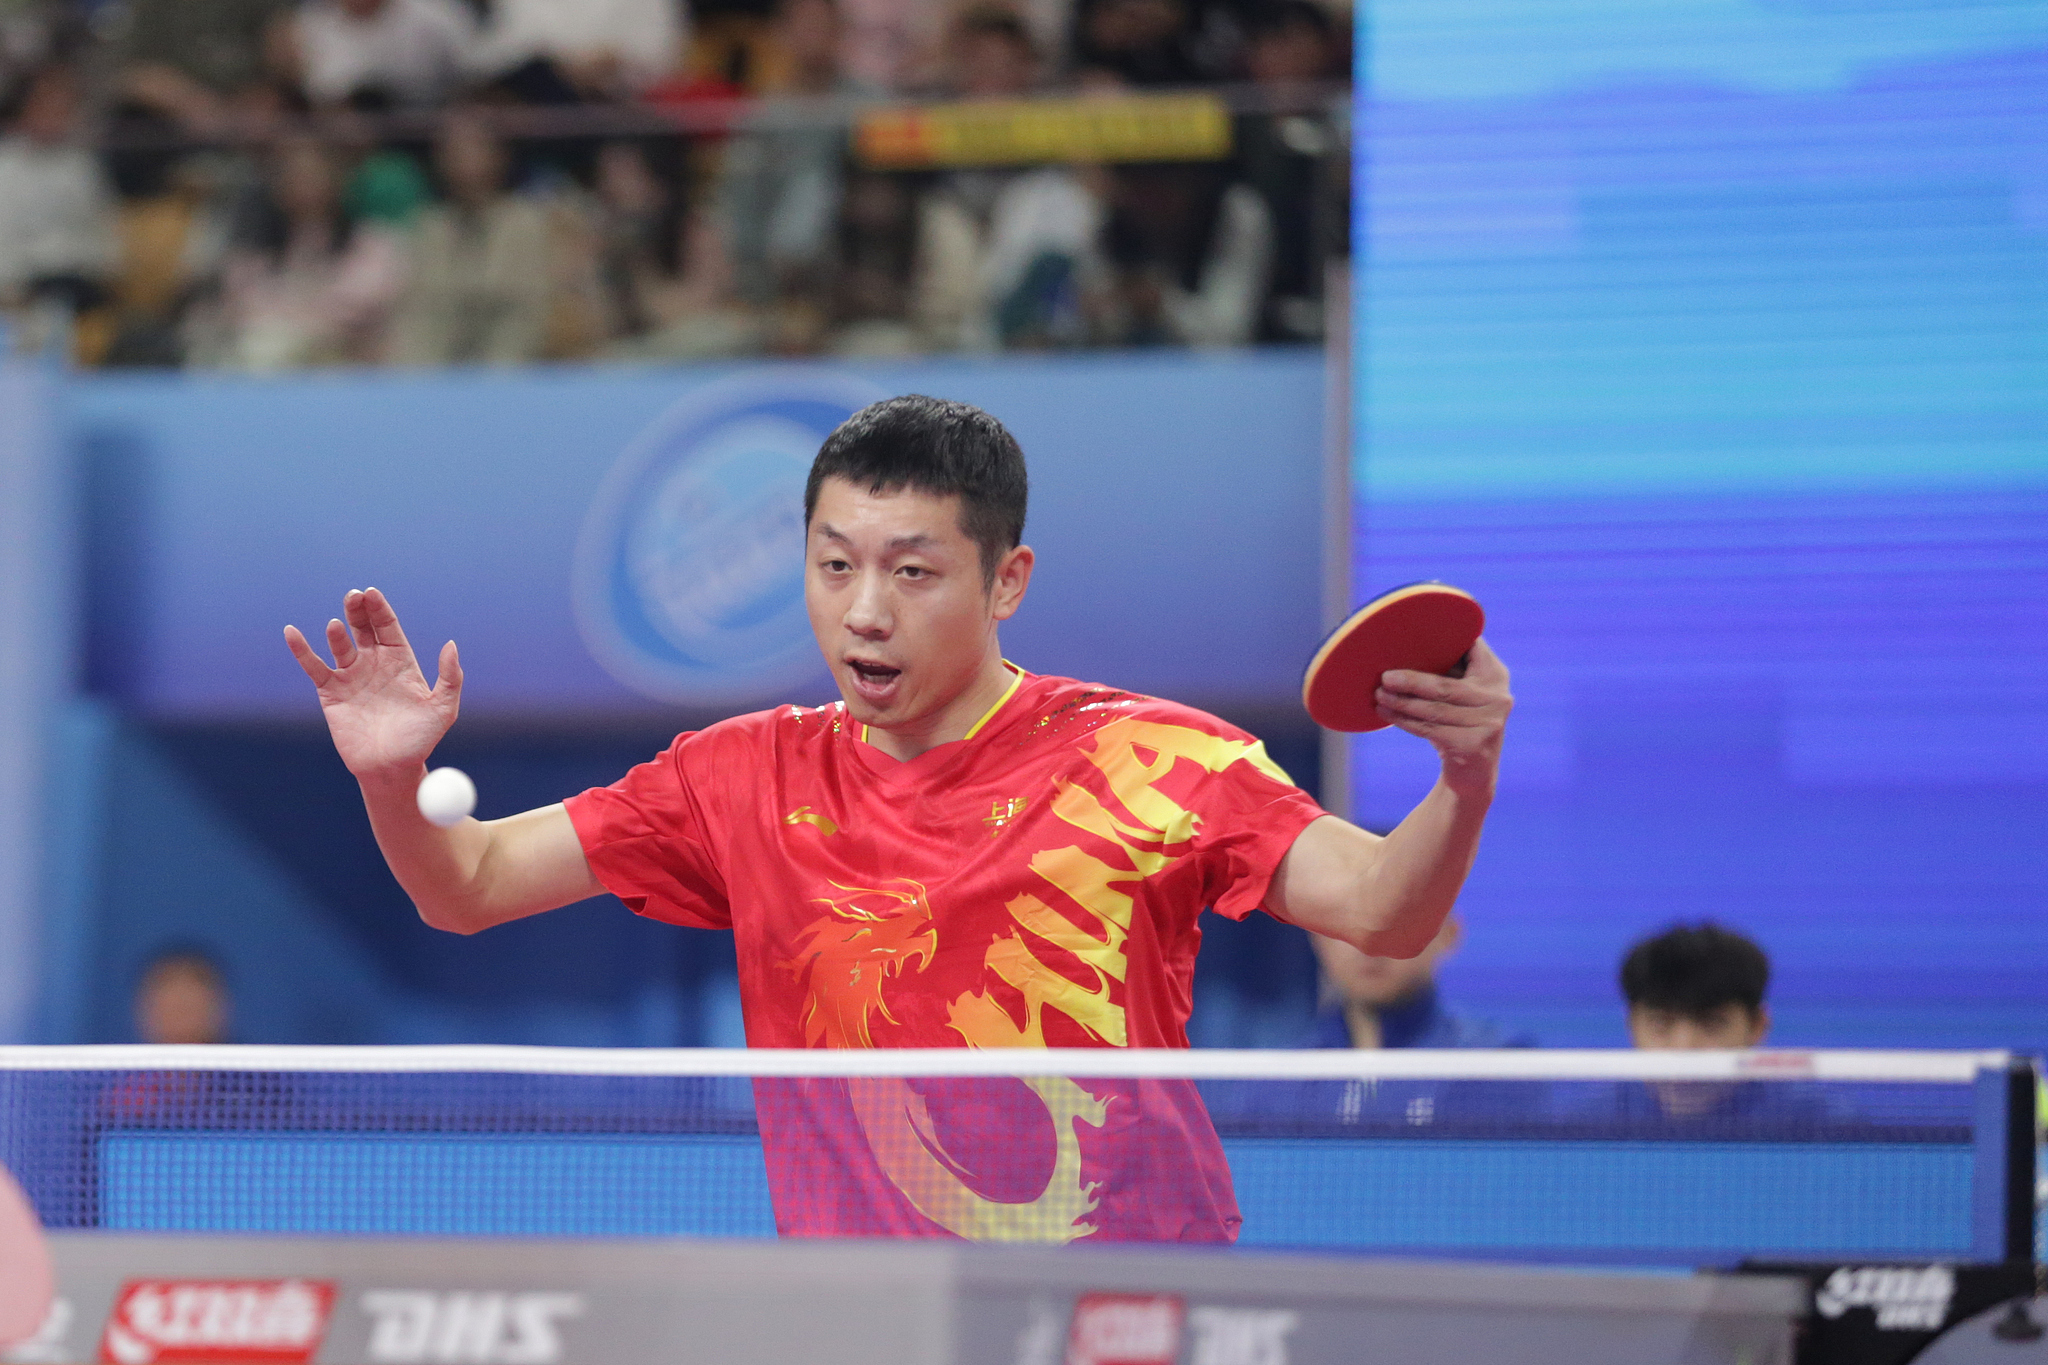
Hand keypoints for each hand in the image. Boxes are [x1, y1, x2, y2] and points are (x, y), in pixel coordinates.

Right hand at [284, 588, 461, 779]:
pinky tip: (291, 632)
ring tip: (336, 624)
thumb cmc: (420, 740)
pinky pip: (314, 666)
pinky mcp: (331, 692)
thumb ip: (450, 677)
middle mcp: (374, 664)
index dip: (380, 609)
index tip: (372, 593)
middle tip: (354, 595)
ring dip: (337, 631)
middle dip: (358, 610)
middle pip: (364, 628)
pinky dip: (301, 649)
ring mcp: (351, 676)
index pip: (388, 627)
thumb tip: (451, 644)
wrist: (391, 768)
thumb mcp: (443, 709)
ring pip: (340, 644)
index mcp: (401, 662)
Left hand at [1375, 637, 1511, 798]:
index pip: (1470, 647)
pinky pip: (1429, 730)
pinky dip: (1404, 721)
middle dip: (1411, 681)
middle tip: (1384, 677)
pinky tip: (1386, 713)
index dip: (1444, 640)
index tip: (1410, 636)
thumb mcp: (1462, 690)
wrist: (1474, 772)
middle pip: (1445, 686)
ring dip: (1401, 703)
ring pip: (1434, 710)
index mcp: (1495, 674)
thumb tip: (1403, 642)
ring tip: (1379, 695)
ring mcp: (1488, 724)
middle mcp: (1498, 697)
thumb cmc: (1459, 720)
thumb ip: (1448, 667)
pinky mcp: (1473, 746)